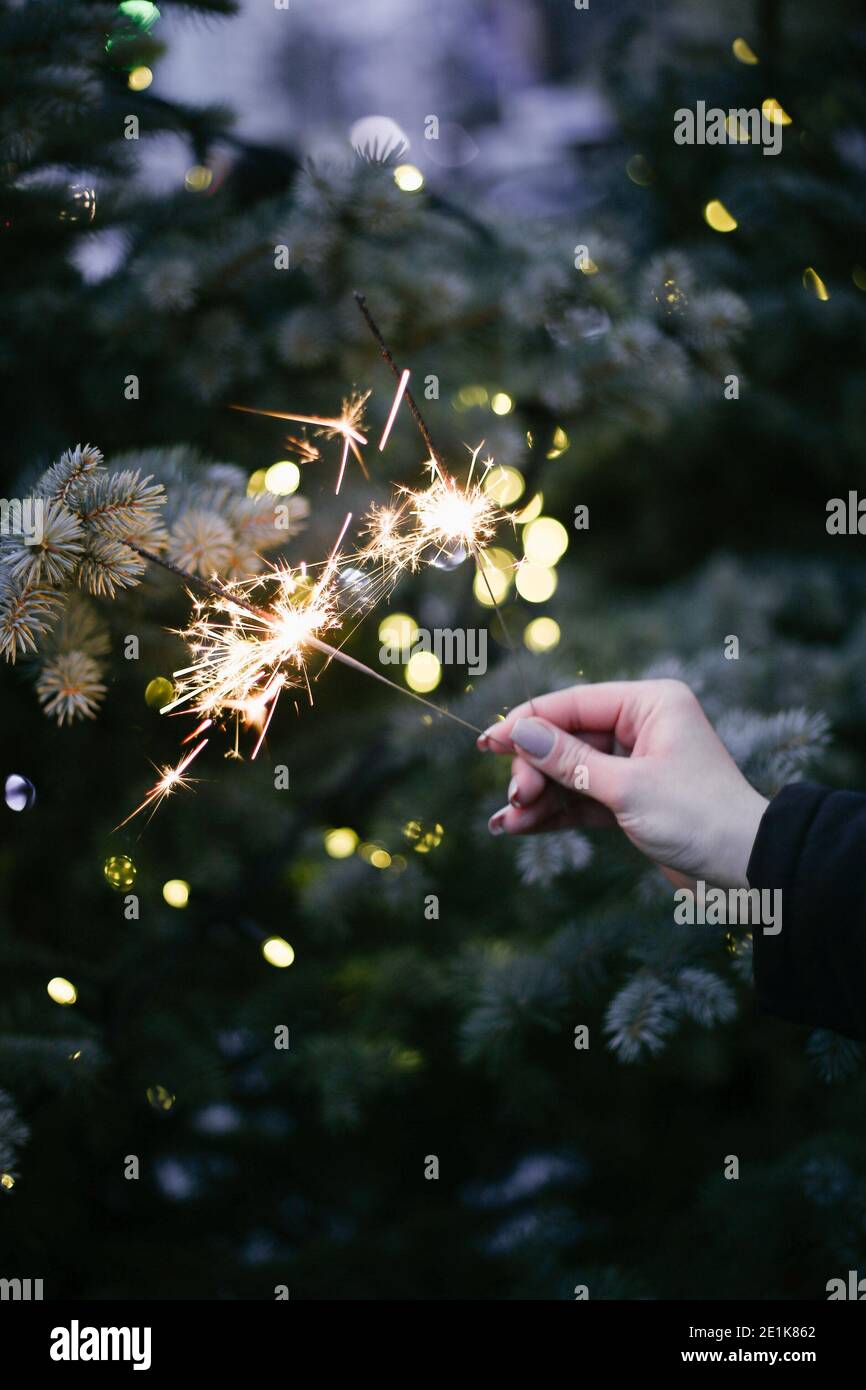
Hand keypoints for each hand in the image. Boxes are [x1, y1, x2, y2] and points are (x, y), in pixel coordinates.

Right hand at [477, 679, 768, 889]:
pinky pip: (582, 798)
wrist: (747, 870)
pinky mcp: (632, 800)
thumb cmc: (698, 818)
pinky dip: (554, 813)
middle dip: (535, 770)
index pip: (574, 704)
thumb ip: (567, 759)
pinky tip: (520, 827)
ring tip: (507, 821)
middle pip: (567, 739)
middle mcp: (643, 727)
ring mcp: (637, 764)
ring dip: (538, 796)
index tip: (486, 744)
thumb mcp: (626, 788)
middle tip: (515, 799)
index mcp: (651, 704)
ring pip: (570, 772)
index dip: (527, 723)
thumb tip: (518, 731)